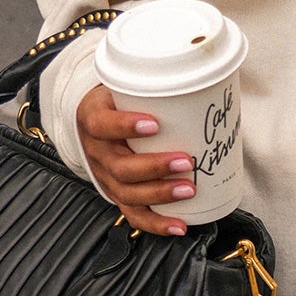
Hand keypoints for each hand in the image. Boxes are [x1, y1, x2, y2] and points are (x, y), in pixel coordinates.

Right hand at [75, 83, 193, 236]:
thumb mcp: (121, 85)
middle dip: (155, 167)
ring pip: (128, 193)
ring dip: (160, 195)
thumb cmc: (116, 101)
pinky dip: (156, 224)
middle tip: (187, 161)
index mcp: (93, 119)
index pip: (103, 124)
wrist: (90, 121)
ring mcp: (105, 176)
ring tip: (189, 189)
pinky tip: (179, 225)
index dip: (126, 126)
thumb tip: (206, 69)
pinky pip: (133, 215)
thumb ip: (151, 80)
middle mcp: (96, 152)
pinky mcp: (116, 194)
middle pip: (121, 166)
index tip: (154, 123)